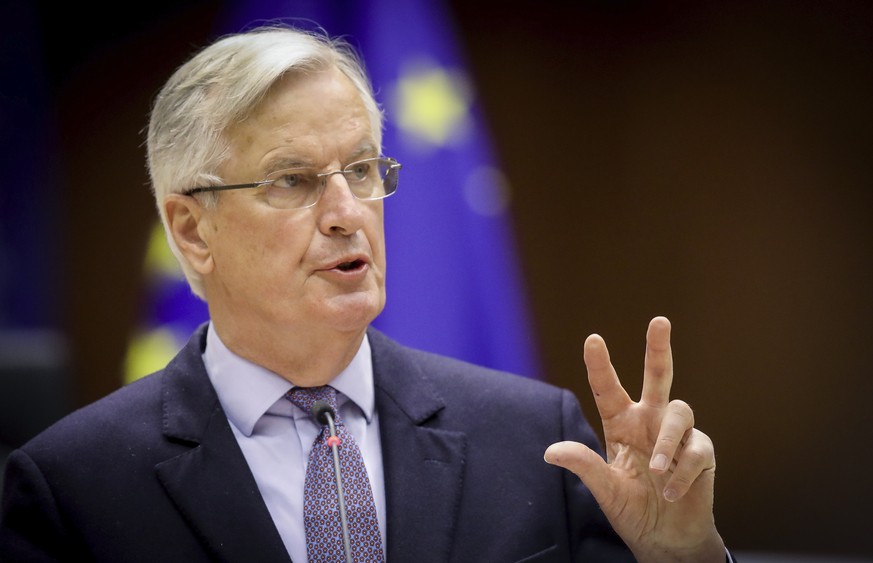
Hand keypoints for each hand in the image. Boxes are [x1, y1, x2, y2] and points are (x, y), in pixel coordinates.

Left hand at [544, 317, 724, 561]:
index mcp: (621, 424)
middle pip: (657, 375)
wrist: (666, 540)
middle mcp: (649, 421)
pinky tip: (672, 492)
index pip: (608, 389)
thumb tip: (551, 452)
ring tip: (657, 472)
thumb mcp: (604, 489)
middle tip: (659, 320)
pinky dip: (683, 472)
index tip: (593, 339)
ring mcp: (677, 434)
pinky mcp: (701, 452)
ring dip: (667, 442)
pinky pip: (696, 449)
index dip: (600, 365)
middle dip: (658, 348)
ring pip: (680, 411)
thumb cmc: (632, 509)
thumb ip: (584, 467)